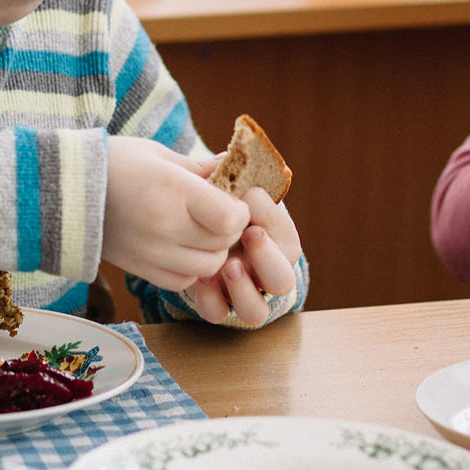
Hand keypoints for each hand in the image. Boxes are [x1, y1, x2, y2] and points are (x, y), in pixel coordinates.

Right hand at [104, 138, 248, 290]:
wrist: (63, 189)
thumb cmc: (114, 163)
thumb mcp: (159, 155)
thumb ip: (201, 167)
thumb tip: (234, 166)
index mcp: (173, 191)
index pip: (231, 217)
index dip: (239, 209)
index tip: (229, 198)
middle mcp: (165, 226)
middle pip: (223, 243)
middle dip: (229, 229)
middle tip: (217, 212)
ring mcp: (151, 253)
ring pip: (208, 267)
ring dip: (212, 251)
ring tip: (198, 230)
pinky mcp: (140, 269)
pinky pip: (183, 281)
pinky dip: (190, 268)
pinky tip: (180, 247)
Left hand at [183, 183, 303, 325]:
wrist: (182, 222)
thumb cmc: (214, 202)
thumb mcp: (221, 189)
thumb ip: (227, 178)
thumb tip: (229, 155)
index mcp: (274, 243)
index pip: (287, 239)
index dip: (273, 219)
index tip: (251, 196)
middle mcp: (264, 272)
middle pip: (283, 282)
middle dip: (267, 258)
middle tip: (249, 235)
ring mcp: (242, 293)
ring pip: (257, 311)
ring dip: (244, 290)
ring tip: (227, 266)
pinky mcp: (217, 304)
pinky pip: (219, 314)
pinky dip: (210, 299)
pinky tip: (198, 279)